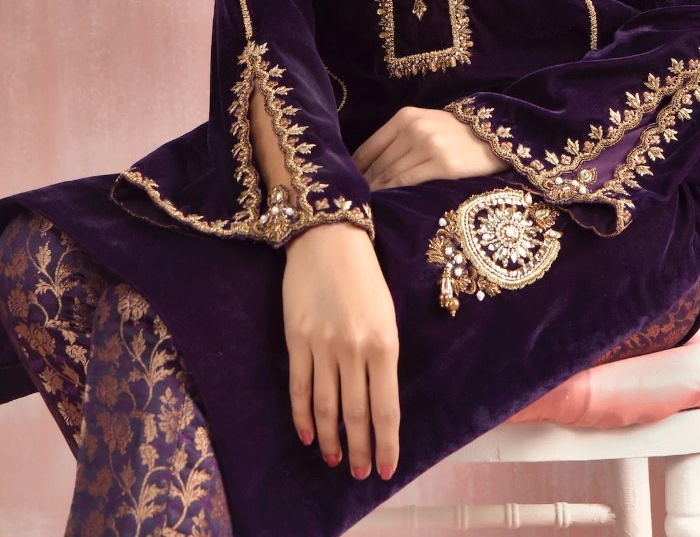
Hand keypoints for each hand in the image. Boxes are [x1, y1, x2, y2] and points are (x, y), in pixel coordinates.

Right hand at [282, 222, 399, 481]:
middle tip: (359, 474)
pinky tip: (308, 435)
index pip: (386, 408)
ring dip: (331, 439)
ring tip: (334, 461)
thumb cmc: (364, 277)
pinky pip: (300, 387)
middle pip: (356, 414)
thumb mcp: (386, 315)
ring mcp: (323, 346)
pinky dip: (303, 416)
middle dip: (359, 450)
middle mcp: (354, 349)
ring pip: (327, 407)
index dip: (386, 443)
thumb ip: (383, 357)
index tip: (386, 468)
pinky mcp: (296, 340)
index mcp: (384, 343)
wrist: (328, 241)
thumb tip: (377, 401)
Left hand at [352, 104, 511, 189]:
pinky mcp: (443, 165)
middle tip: (354, 202)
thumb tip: (368, 165)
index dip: (355, 169)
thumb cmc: (454, 134)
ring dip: (377, 192)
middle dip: (364, 184)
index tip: (347, 185)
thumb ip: (398, 138)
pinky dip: (394, 193)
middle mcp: (414, 128)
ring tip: (368, 207)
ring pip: (391, 174)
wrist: (493, 135)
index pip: (369, 147)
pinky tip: (388, 202)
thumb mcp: (425, 124)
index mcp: (405, 116)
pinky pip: (409, 182)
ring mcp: (429, 146)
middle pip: (378, 163)